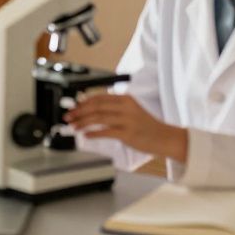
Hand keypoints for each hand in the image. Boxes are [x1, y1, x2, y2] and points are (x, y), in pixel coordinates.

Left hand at [65, 93, 187, 161]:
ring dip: (83, 123)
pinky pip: (106, 132)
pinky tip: (86, 135)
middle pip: (96, 106)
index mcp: (125, 99)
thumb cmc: (147, 126)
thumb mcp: (131, 110)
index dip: (83, 102)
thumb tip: (91, 109)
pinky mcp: (128, 134)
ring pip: (99, 118)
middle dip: (79, 112)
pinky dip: (94, 133)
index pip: (99, 97)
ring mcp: (127, 120)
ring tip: (74, 127)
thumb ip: (114, 108)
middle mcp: (126, 107)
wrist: (165, 137)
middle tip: (69, 117)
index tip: (73, 107)